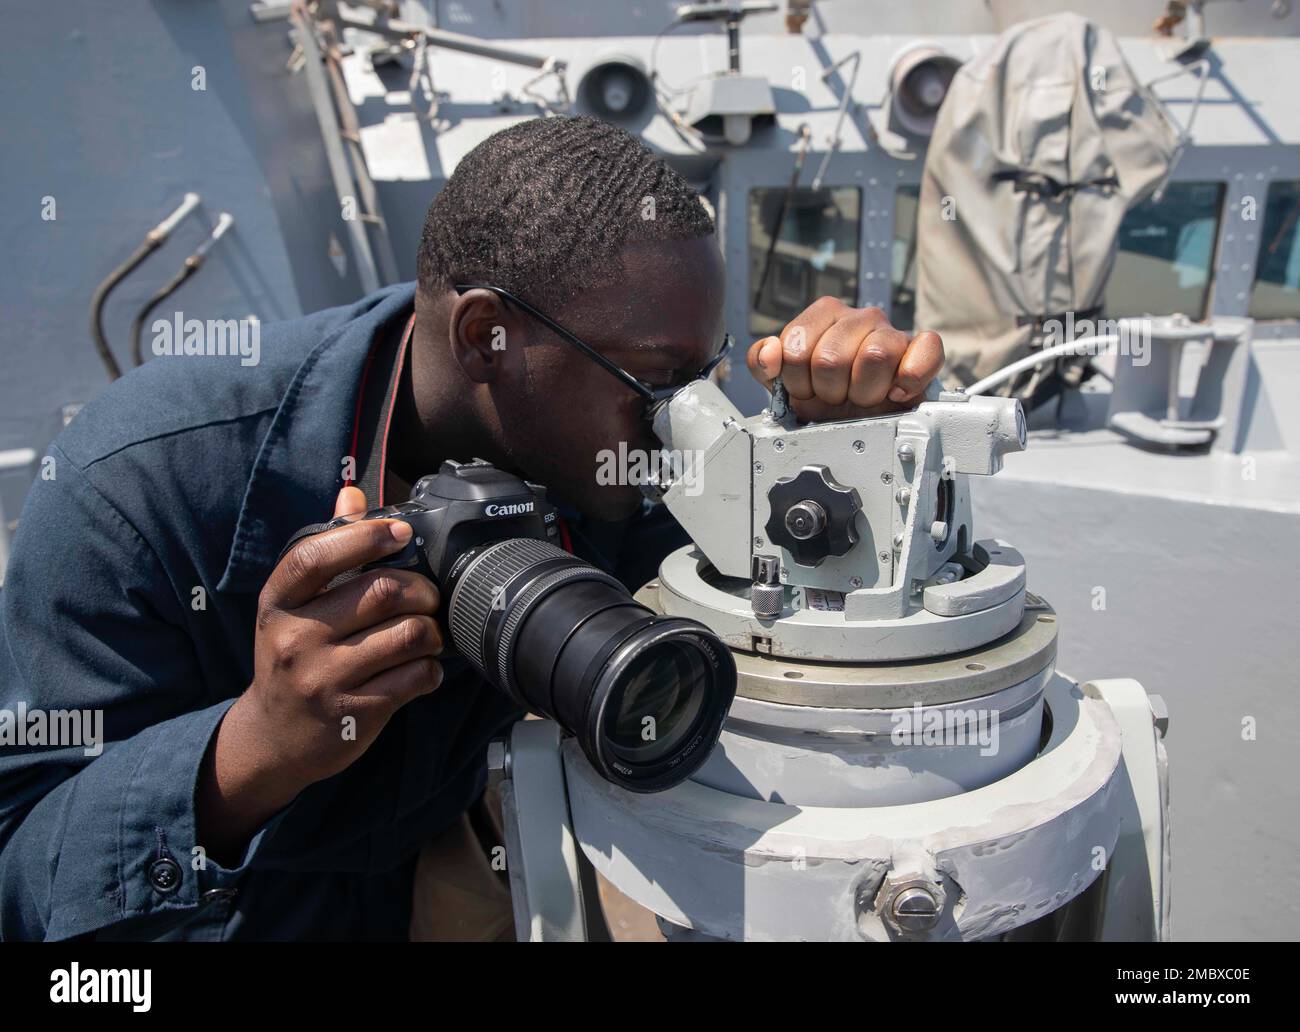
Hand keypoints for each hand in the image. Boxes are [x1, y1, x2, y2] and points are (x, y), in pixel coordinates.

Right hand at [198, 487, 442, 860]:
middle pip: (381, 591)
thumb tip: (350, 495)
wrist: (274, 737)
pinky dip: (431, 669)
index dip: (367, 536)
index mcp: (279, 602)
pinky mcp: (353, 714)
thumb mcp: (294, 604)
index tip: (401, 532)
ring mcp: (323, 679)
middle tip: (427, 595)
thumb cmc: (292, 656)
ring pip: (408, 634)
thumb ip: (326, 548)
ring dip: (432, 630)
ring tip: (427, 632)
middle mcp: (296, 639)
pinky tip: (422, 668)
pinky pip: (415, 678)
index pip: (317, 556)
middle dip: (421, 588)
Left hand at [746, 297, 943, 421]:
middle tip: (837, 398)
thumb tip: (770, 352)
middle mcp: (860, 317)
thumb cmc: (828, 396)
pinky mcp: (924, 349)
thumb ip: (763, 363)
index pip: (795, 349)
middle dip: (829, 392)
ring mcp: (893, 331)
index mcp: (824, 315)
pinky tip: (895, 391)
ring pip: (875, 356)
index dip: (797, 382)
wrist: (869, 418)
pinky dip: (909, 378)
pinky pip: (927, 348)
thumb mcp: (785, 383)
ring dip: (864, 392)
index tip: (806, 391)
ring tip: (863, 396)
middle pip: (831, 359)